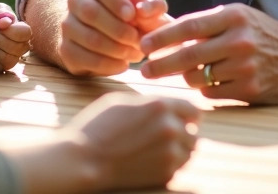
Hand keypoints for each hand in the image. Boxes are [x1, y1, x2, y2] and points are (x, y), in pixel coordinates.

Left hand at [0, 3, 31, 71]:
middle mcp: (19, 45)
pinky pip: (0, 67)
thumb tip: (7, 23)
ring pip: (9, 59)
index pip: (26, 32)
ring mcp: (11, 58)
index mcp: (19, 29)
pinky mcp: (1, 68)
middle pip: (19, 47)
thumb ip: (2, 12)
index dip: (13, 30)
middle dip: (1, 39)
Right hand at [58, 0, 170, 75]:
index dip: (115, 0)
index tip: (132, 15)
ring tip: (135, 54)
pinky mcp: (65, 49)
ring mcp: (67, 24)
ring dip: (116, 49)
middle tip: (139, 41)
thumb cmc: (132, 15)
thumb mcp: (145, 6)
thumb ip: (148, 0)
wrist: (112, 36)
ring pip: (89, 38)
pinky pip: (84, 58)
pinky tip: (123, 65)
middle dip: (119, 30)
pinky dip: (107, 64)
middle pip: (91, 12)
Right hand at [66, 94, 199, 190]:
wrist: (83, 160)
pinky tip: (150, 161)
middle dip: (183, 135)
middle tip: (165, 138)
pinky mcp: (165, 175)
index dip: (188, 115)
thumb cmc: (97, 127)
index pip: (193, 110)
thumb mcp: (123, 101)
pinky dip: (170, 165)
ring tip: (158, 150)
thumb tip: (169, 106)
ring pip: (189, 152)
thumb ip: (151, 102)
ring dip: (179, 151)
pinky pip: (178, 168)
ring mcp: (170, 154)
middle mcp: (171, 129)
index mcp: (161, 106)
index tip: (184, 120)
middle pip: (193, 133)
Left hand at [138, 4, 277, 103]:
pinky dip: (205, 88)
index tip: (143, 45)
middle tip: (144, 70)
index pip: (189, 26)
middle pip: (188, 55)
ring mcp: (245, 66)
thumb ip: (204, 24)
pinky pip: (212, 92)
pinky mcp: (249, 89)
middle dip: (161, 64)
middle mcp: (239, 40)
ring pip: (198, 77)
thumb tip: (163, 32)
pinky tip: (209, 81)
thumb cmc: (259, 32)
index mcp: (232, 16)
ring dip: (186, 77)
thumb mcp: (236, 17)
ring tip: (186, 72)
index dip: (162, 37)